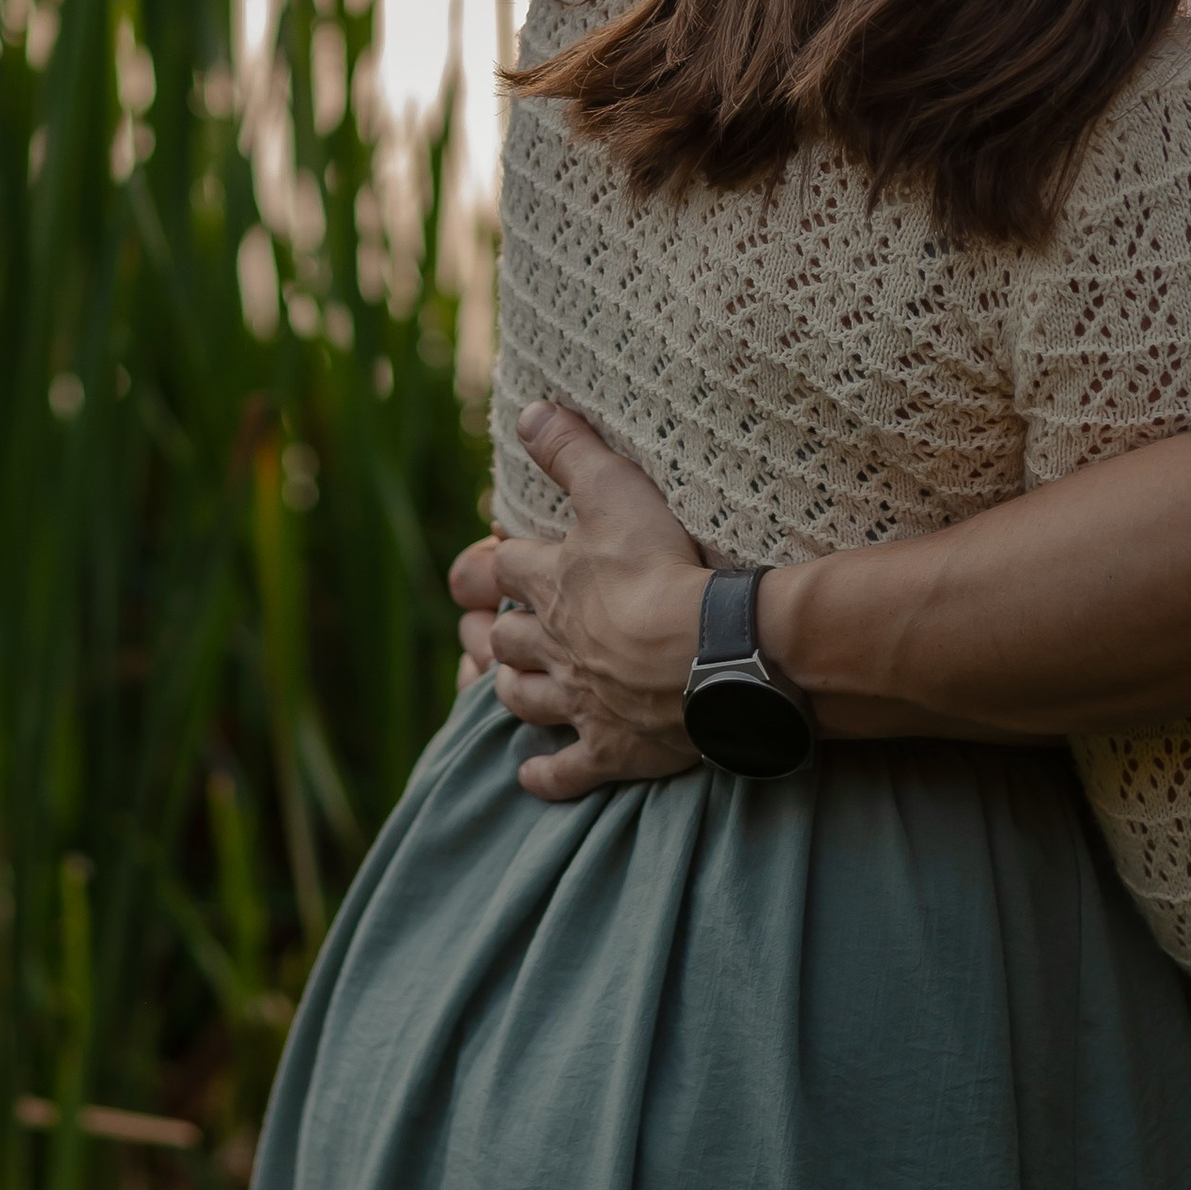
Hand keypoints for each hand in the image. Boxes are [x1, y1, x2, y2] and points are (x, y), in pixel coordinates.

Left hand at [448, 403, 707, 799]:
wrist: (710, 655)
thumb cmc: (662, 567)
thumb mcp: (614, 490)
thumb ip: (572, 450)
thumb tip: (528, 412)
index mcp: (550, 584)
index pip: (499, 572)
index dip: (485, 568)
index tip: (480, 568)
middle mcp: (553, 647)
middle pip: (504, 643)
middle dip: (493, 636)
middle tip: (489, 632)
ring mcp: (579, 702)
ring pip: (525, 702)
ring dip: (512, 693)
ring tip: (506, 688)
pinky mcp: (610, 749)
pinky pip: (565, 770)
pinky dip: (545, 774)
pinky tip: (530, 777)